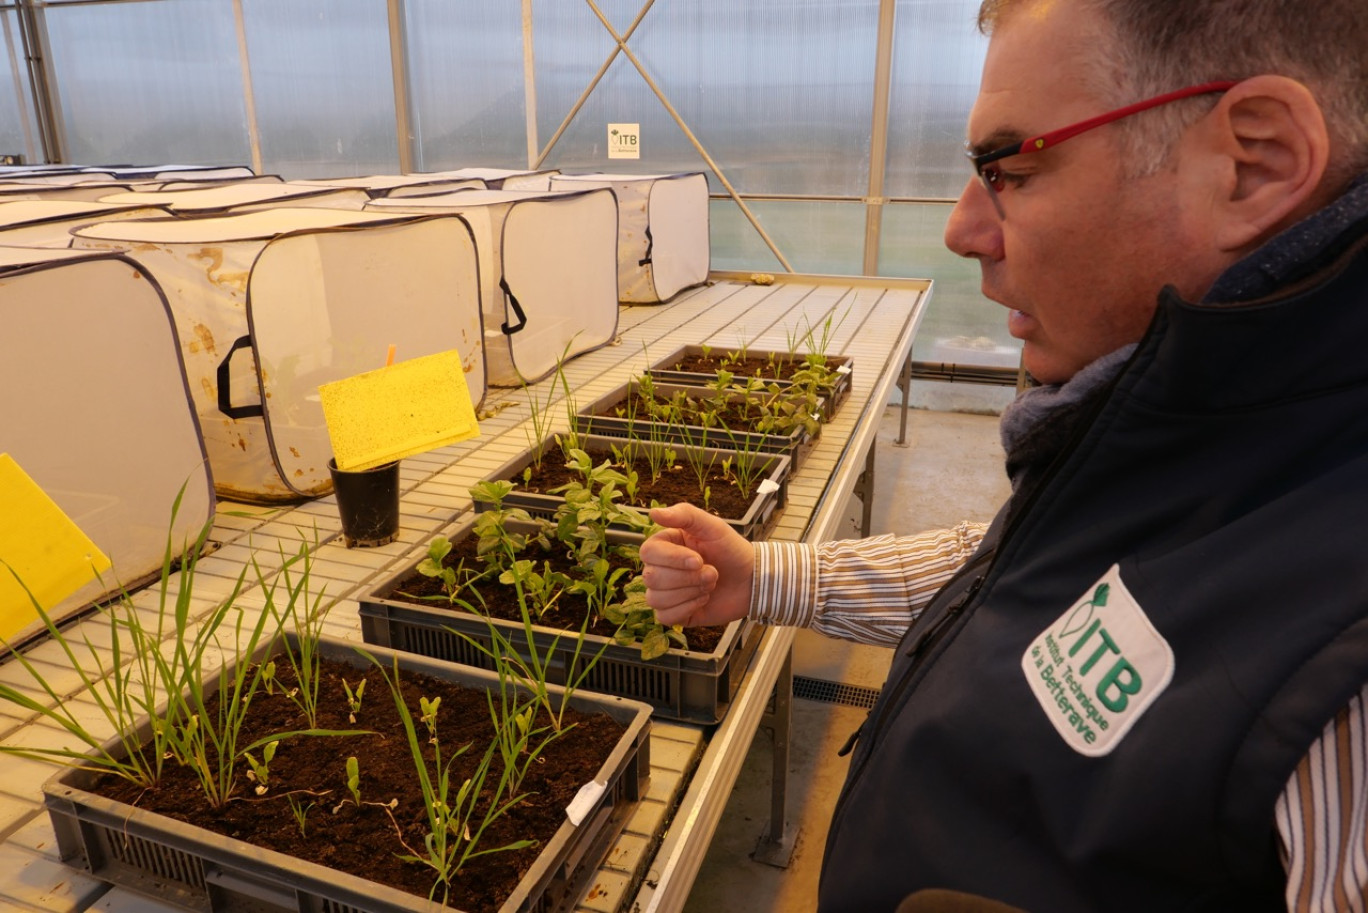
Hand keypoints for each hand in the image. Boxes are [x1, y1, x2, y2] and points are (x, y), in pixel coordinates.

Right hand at [640, 503, 754, 627]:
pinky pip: (664, 617)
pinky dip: (687, 609)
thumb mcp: (712, 526)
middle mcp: (660, 568)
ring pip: (656, 598)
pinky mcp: (675, 613)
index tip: (699, 559)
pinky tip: (703, 599)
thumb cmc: (731, 550)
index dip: (673, 559)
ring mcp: (666, 592)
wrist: (751, 580)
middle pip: (652, 577)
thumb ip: (684, 515)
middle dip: (688, 578)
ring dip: (690, 593)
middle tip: (712, 572)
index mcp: (664, 545)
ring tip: (710, 585)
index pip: (648, 553)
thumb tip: (653, 513)